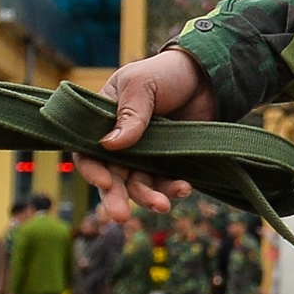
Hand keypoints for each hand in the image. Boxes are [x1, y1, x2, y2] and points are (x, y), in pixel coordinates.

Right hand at [79, 49, 219, 222]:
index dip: (92, 170)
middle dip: (116, 198)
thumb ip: (129, 115)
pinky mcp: (169, 165)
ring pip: (140, 186)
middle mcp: (121, 144)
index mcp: (102, 121)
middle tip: (120, 218)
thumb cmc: (164, 75)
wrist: (205, 79)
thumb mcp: (141, 86)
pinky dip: (173, 189)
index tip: (104, 182)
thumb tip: (111, 146)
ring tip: (162, 205)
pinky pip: (166, 184)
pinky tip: (183, 188)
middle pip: (113, 178)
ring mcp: (146, 157)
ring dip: (148, 198)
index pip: (87, 152)